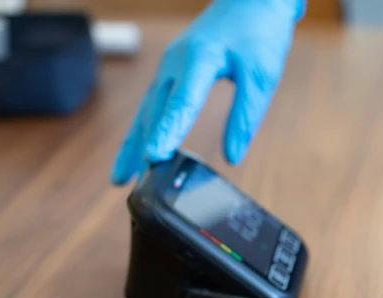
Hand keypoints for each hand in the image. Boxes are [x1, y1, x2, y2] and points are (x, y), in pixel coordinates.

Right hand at [112, 0, 303, 183]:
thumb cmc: (259, 30)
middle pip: (152, 111)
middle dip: (138, 147)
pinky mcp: (173, 69)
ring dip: (134, 141)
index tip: (154, 158)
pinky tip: (140, 147)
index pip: (180, 103)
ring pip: (147, 109)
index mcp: (198, 59)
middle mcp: (175, 62)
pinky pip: (154, 102)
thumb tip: (233, 156)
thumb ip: (245, 116)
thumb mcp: (262, 75)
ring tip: (120, 174)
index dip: (167, 133)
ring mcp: (170, 64)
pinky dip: (145, 127)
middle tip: (124, 181)